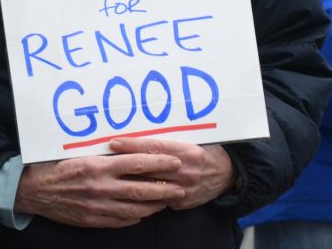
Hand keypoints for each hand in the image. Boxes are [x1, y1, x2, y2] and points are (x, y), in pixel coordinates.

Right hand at [14, 153, 185, 227]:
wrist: (36, 190)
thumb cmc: (61, 167)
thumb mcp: (84, 155)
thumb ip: (108, 156)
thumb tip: (135, 152)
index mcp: (100, 165)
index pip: (137, 162)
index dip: (160, 162)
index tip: (176, 162)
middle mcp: (101, 186)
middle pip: (142, 188)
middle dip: (165, 188)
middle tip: (180, 187)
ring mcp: (98, 205)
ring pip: (135, 207)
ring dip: (154, 205)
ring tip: (166, 201)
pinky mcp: (93, 220)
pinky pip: (121, 220)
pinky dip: (136, 216)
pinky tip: (143, 211)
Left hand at [109, 137, 235, 209]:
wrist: (226, 175)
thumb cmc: (205, 151)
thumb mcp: (193, 139)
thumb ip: (171, 139)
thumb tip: (142, 129)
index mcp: (188, 152)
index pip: (154, 147)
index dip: (132, 145)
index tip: (114, 142)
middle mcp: (186, 172)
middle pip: (148, 168)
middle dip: (125, 163)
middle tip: (105, 158)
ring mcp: (183, 190)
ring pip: (149, 186)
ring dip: (130, 181)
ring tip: (111, 175)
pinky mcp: (180, 204)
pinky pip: (156, 199)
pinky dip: (143, 193)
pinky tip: (128, 189)